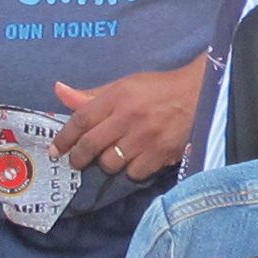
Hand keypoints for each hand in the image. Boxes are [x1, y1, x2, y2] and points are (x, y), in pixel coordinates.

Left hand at [49, 66, 198, 181]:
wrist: (201, 94)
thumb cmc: (159, 89)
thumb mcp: (125, 84)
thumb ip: (92, 94)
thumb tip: (58, 90)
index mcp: (118, 96)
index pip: (81, 119)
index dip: (64, 137)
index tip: (55, 150)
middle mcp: (128, 117)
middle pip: (91, 145)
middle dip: (78, 157)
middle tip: (76, 161)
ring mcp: (145, 138)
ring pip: (111, 163)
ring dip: (107, 163)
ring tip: (113, 157)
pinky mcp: (161, 153)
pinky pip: (134, 172)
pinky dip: (131, 170)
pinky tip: (136, 161)